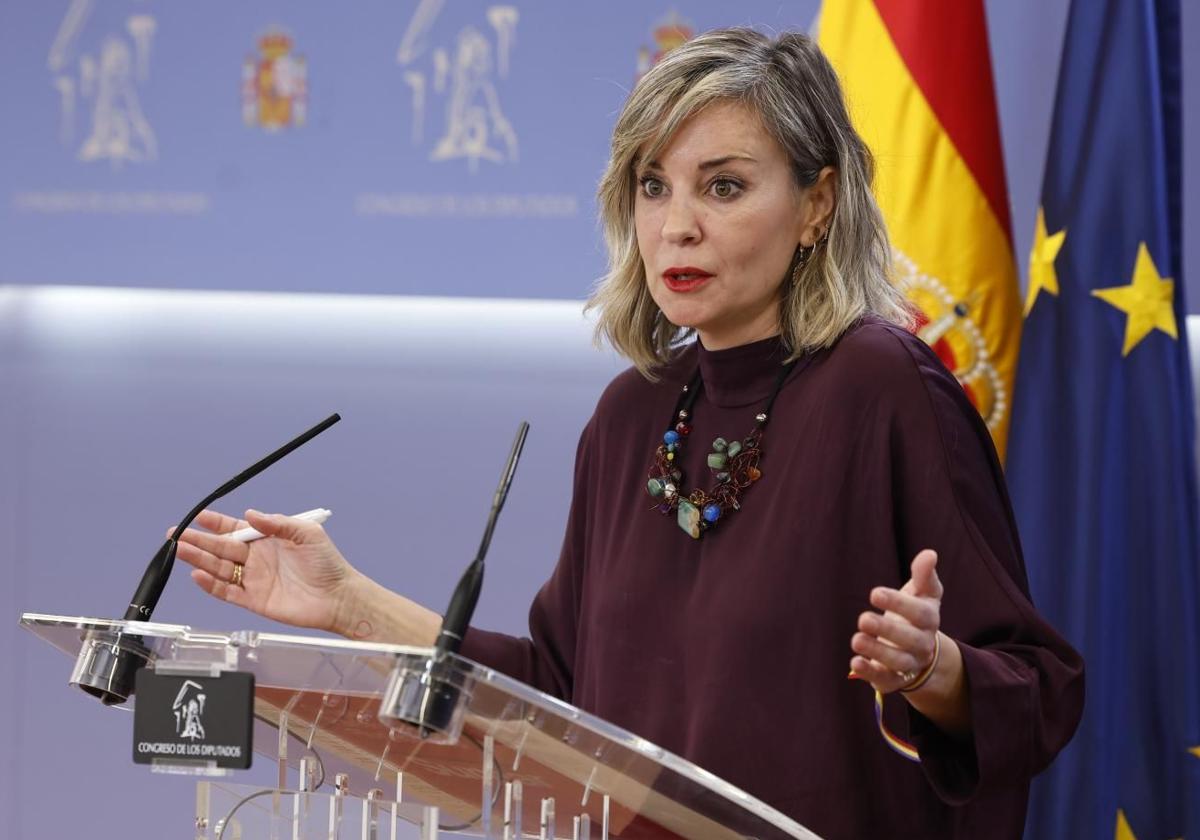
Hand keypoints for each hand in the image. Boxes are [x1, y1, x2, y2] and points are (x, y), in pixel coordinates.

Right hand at [173, 509, 359, 633]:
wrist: (338, 596)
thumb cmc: (327, 563)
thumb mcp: (306, 534)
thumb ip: (277, 523)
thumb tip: (250, 514)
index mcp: (268, 540)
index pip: (235, 529)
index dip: (217, 523)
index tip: (199, 516)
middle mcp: (257, 559)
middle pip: (221, 548)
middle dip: (199, 540)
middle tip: (176, 534)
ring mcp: (253, 579)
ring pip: (219, 568)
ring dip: (199, 560)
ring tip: (180, 550)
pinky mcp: (253, 600)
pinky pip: (227, 592)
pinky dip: (211, 585)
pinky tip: (197, 576)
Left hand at [850, 549, 942, 693]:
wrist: (920, 650)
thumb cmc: (915, 614)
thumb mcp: (922, 593)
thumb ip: (924, 575)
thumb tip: (929, 554)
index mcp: (929, 620)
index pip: (920, 613)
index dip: (899, 603)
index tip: (874, 592)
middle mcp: (922, 644)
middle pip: (910, 640)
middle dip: (887, 630)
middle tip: (863, 618)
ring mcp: (909, 663)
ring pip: (897, 662)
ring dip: (876, 652)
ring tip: (857, 640)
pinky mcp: (893, 679)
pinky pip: (885, 680)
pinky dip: (869, 673)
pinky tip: (854, 662)